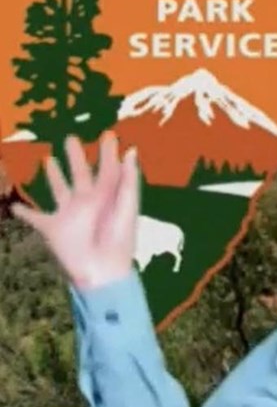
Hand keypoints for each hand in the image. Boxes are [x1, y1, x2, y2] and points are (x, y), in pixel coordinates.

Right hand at [10, 132, 138, 289]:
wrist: (102, 271)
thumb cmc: (118, 241)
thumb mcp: (126, 208)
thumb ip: (128, 181)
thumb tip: (131, 152)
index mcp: (108, 197)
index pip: (108, 170)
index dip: (108, 153)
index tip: (108, 134)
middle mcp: (88, 202)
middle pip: (81, 174)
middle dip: (77, 158)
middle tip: (71, 139)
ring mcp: (70, 214)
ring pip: (59, 190)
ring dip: (54, 176)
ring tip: (49, 160)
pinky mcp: (53, 228)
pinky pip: (36, 218)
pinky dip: (24, 212)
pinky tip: (13, 206)